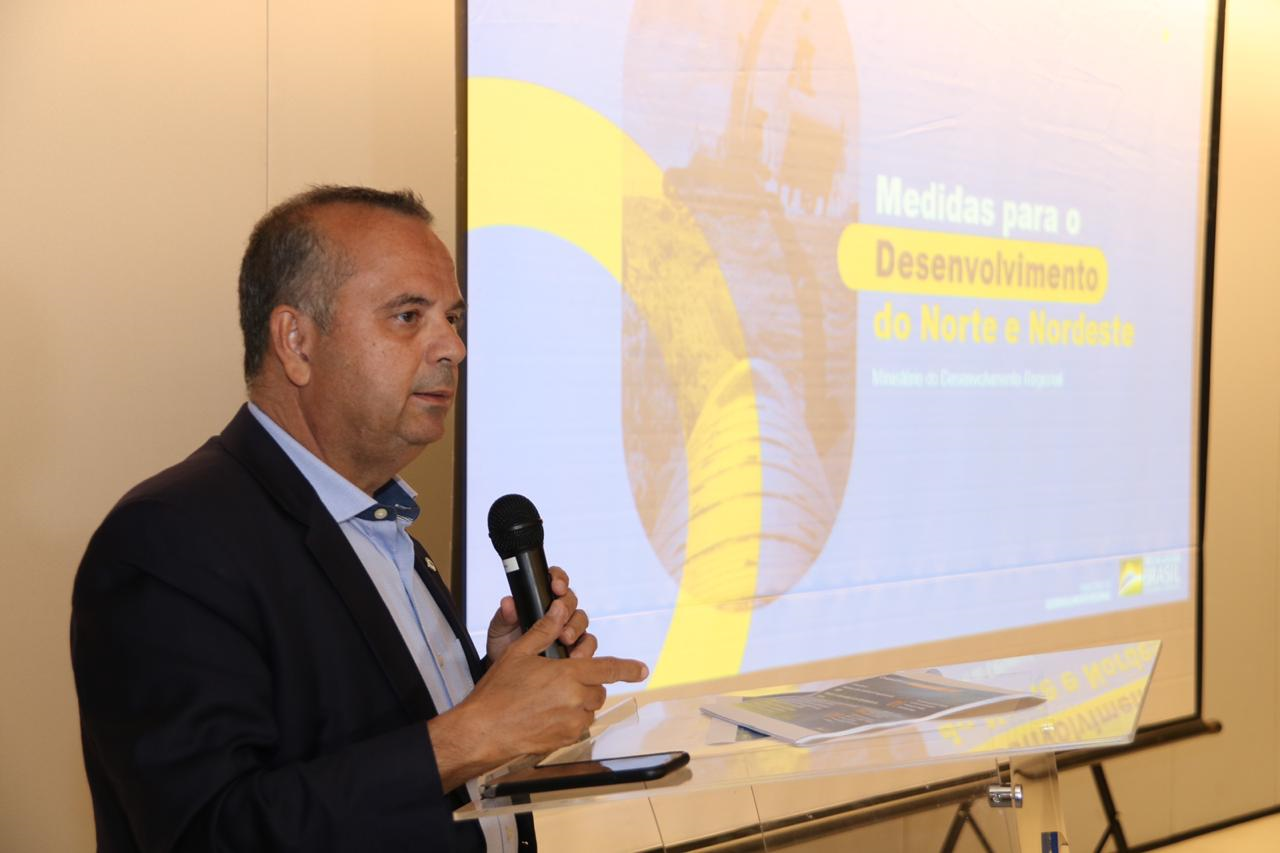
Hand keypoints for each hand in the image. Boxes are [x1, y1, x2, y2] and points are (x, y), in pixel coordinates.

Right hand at [430, 596, 647, 790]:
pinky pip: (577, 726)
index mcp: (568, 675)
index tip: (642, 670)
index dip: (628, 669)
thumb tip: (559, 611)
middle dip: (587, 683)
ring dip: (577, 702)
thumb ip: (544, 631)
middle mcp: (576, 700)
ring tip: (548, 699)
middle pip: (598, 689)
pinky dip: (568, 718)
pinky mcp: (565, 740)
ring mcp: (572, 723)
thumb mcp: (519, 653)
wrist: (483, 731)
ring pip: (588, 708)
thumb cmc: (497, 693)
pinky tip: (545, 714)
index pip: (608, 669)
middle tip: (561, 681)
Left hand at [485, 566, 593, 661]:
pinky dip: (584, 648)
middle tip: (559, 619)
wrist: (509, 676)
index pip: (555, 581)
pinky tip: (574, 656)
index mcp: (540, 600)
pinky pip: (588, 643)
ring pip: (582, 620)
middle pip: (571, 600)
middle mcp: (558, 612)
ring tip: (565, 639)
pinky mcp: (577, 647)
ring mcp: (569, 629)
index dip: (559, 580)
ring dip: (575, 628)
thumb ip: (504, 615)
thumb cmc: (505, 646)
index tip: (556, 587)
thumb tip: (508, 603)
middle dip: (566, 607)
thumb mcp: (499, 630)